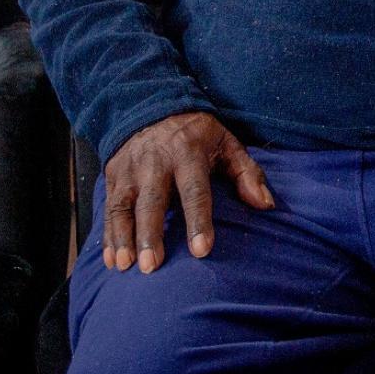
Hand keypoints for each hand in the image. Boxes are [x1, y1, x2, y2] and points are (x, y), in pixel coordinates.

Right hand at [102, 111, 274, 273]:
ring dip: (123, 237)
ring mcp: (130, 169)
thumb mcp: (226, 143)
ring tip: (125, 266)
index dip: (198, 220)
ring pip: (123, 206)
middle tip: (152, 266)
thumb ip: (246, 173)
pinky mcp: (113, 175)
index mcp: (188, 152)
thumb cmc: (197, 135)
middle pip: (152, 201)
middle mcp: (155, 161)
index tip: (201, 250)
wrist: (153, 107)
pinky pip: (108, 207)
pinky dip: (108, 235)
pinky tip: (110, 260)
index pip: (194, 189)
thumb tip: (266, 205)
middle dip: (150, 233)